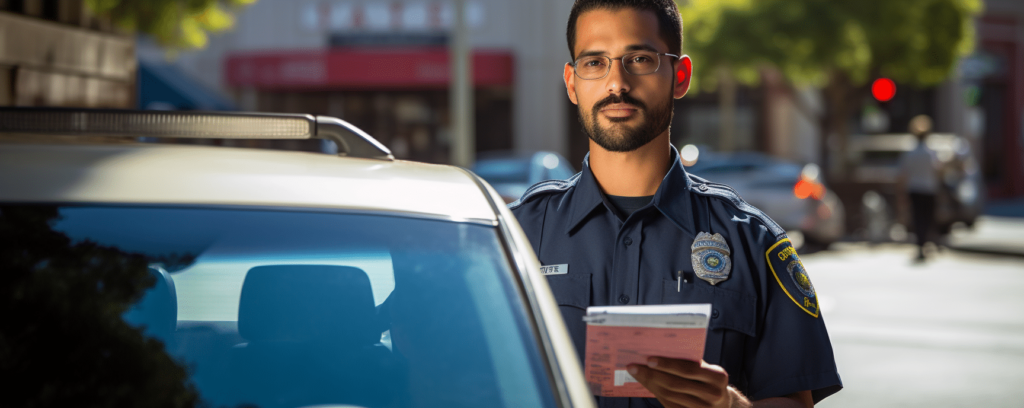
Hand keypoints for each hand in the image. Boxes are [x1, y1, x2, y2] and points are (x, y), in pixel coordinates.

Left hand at [627, 357, 746, 407]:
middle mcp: (714, 395)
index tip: (648, 359)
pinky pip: (670, 405)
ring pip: (670, 396)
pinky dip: (657, 394)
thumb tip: (659, 349)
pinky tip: (647, 385)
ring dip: (651, 384)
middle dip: (652, 374)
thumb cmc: (708, 381)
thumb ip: (689, 362)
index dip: (667, 364)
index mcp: (717, 377)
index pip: (688, 369)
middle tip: (634, 366)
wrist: (722, 405)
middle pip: (676, 384)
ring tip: (637, 374)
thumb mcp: (705, 370)